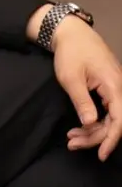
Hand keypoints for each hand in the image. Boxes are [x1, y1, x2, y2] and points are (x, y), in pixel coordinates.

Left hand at [50, 14, 121, 160]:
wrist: (71, 32)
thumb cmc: (71, 52)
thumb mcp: (71, 78)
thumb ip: (82, 102)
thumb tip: (91, 124)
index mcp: (114, 85)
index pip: (119, 120)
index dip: (111, 139)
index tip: (100, 154)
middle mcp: (120, 88)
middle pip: (114, 121)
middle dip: (95, 137)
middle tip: (72, 143)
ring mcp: (115, 88)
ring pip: (110, 117)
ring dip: (92, 130)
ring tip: (72, 137)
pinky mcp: (109, 88)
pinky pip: (106, 109)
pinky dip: (93, 120)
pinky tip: (80, 126)